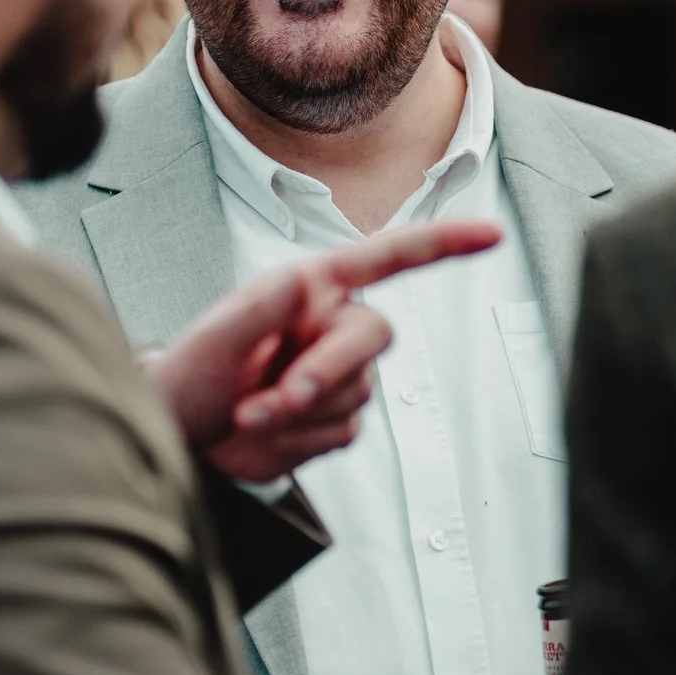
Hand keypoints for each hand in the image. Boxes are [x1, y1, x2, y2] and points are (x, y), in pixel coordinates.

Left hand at [147, 219, 502, 482]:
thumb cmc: (190, 373)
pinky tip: (264, 433)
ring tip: (245, 416)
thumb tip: (301, 282)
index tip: (492, 233)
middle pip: (376, 336)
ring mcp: (340, 374)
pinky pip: (342, 434)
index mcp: (311, 287)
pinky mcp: (337, 420)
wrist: (183, 433)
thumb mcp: (215, 340)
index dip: (442, 244)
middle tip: (276, 400)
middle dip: (327, 371)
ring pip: (355, 394)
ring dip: (298, 415)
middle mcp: (332, 323)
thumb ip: (258, 312)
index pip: (386, 258)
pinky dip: (299, 441)